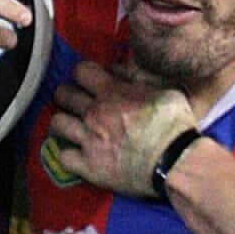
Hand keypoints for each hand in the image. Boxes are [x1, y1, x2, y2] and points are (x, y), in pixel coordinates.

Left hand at [51, 62, 198, 198]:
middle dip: (67, 95)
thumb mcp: (165, 89)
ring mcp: (89, 140)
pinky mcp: (89, 166)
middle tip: (76, 102)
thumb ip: (138, 76)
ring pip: (57, 123)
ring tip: (71, 127)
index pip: (80, 71)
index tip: (89, 81)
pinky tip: (77, 154)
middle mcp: (95, 113)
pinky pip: (63, 157)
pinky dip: (69, 154)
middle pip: (63, 95)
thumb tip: (117, 67)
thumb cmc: (175, 125)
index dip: (83, 74)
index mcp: (113, 92)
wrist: (177, 162)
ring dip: (63, 123)